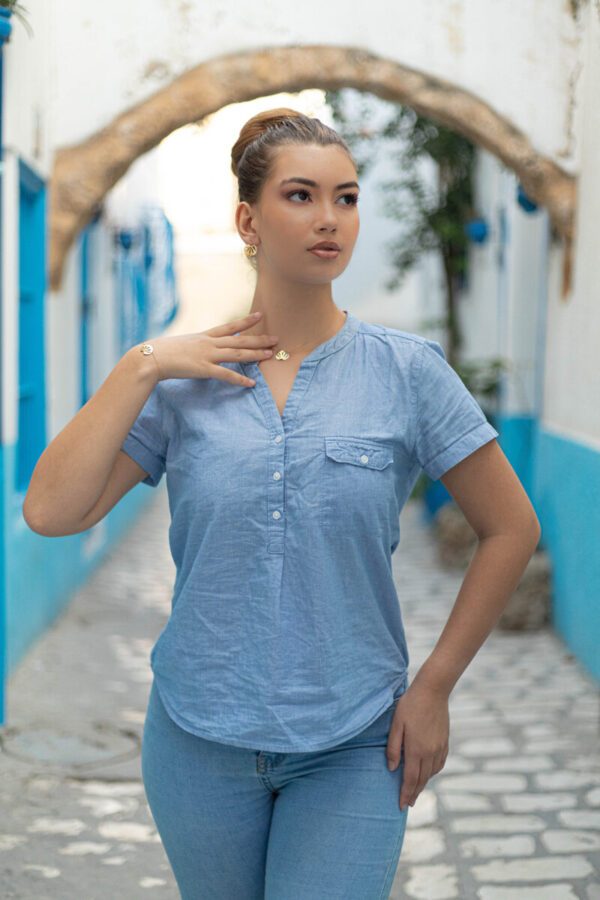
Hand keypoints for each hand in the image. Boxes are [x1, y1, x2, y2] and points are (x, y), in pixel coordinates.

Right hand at [143, 312, 278, 384]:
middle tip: (276, 338)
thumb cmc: (161, 352)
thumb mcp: (181, 344)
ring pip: (237, 354)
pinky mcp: (203, 369)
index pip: (229, 326)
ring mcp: (207, 355)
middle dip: (259, 339)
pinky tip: (251, 383)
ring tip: (270, 355)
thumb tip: (196, 350)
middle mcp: (209, 343)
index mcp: (204, 336)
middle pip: (239, 340)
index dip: (246, 321)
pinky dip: (240, 379)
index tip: (260, 315)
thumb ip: (193, 346)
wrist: (151, 357)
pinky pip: (226, 375)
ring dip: (256, 355)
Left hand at [386, 678, 449, 810]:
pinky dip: (432, 772)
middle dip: (414, 793)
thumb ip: (393, 747)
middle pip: (422, 780)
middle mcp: (430, 753)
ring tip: (415, 791)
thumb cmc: (410, 705)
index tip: (401, 806)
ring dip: (423, 784)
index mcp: (416, 750)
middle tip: (408, 804)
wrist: (433, 691)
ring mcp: (439, 748)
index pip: (410, 779)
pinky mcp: (445, 742)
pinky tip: (428, 773)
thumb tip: (391, 768)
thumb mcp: (396, 724)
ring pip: (431, 773)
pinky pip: (439, 764)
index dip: (405, 794)